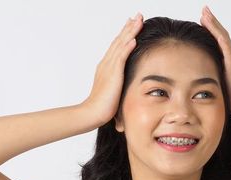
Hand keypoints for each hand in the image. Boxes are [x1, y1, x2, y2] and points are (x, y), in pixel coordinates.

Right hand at [81, 12, 143, 126]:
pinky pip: (120, 58)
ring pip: (120, 45)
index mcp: (107, 66)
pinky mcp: (112, 75)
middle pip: (119, 40)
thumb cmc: (103, 105)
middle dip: (129, 27)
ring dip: (130, 32)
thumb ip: (119, 81)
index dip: (126, 33)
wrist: (93, 113)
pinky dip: (126, 48)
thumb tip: (126, 81)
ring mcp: (108, 68)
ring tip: (138, 21)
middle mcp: (107, 63)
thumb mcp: (114, 89)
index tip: (133, 23)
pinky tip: (133, 39)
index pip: (118, 45)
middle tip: (137, 15)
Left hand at [200, 6, 230, 119]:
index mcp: (225, 61)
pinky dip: (219, 36)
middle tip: (204, 10)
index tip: (201, 19)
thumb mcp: (217, 83)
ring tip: (205, 13)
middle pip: (220, 34)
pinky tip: (213, 28)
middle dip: (211, 21)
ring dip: (214, 24)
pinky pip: (225, 47)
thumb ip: (210, 76)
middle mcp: (229, 57)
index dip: (210, 29)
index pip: (216, 41)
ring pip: (222, 37)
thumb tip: (196, 78)